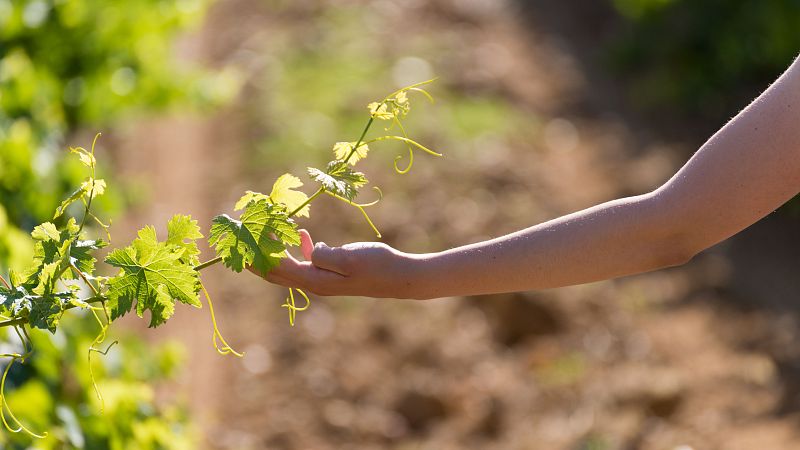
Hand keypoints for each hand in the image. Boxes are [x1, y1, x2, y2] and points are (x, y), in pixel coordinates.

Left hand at [254, 229, 423, 298]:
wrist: (400, 276)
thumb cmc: (378, 265)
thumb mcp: (349, 259)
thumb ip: (324, 256)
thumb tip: (309, 250)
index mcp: (315, 281)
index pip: (276, 268)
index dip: (256, 254)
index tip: (241, 239)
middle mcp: (314, 283)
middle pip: (275, 272)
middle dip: (255, 257)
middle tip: (237, 240)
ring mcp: (323, 279)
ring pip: (287, 267)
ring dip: (273, 251)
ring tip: (261, 234)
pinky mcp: (332, 273)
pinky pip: (305, 262)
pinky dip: (296, 248)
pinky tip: (301, 234)